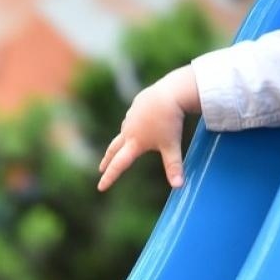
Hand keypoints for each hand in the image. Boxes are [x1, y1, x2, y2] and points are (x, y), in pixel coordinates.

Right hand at [97, 65, 200, 191]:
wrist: (169, 92)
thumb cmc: (170, 121)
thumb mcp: (172, 145)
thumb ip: (174, 166)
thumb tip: (179, 187)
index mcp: (135, 143)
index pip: (119, 165)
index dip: (109, 177)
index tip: (100, 187)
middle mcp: (129, 131)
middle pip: (113, 149)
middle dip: (107, 160)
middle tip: (101, 168)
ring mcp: (131, 117)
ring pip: (123, 132)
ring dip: (120, 141)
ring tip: (122, 146)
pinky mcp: (136, 106)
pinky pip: (131, 119)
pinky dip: (131, 125)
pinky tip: (137, 122)